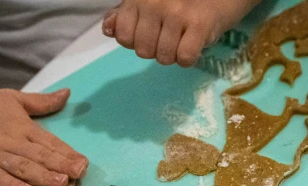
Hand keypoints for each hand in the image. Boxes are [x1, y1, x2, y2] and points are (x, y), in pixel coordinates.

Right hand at [0, 85, 85, 185]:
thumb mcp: (14, 98)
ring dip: (41, 176)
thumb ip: (42, 102)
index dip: (66, 153)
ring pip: (20, 167)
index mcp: (21, 125)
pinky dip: (9, 185)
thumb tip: (67, 93)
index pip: (49, 140)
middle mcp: (8, 139)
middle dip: (59, 165)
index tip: (83, 163)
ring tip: (60, 183)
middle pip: (38, 155)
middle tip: (77, 174)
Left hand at [102, 0, 258, 66]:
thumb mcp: (149, 5)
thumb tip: (108, 29)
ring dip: (174, 55)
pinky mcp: (199, 25)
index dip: (136, 42)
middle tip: (170, 37)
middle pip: (143, 51)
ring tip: (183, 39)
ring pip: (163, 57)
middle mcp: (155, 2)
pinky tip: (194, 45)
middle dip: (156, 50)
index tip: (151, 33)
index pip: (123, 36)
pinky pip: (184, 58)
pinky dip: (189, 59)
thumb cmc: (183, 3)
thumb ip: (126, 16)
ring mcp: (177, 13)